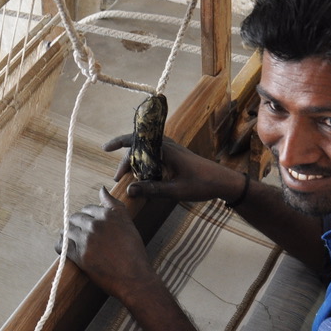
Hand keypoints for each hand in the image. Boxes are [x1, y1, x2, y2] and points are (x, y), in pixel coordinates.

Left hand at [64, 187, 156, 298]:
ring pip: (67, 230)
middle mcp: (96, 225)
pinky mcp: (80, 256)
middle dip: (76, 225)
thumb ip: (113, 204)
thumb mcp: (127, 223)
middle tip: (82, 235)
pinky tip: (66, 249)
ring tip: (74, 241)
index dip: (88, 217)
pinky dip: (61, 246)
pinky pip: (62, 246)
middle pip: (75, 218)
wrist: (134, 278)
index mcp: (108, 215)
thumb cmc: (134, 252)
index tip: (90, 225)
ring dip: (68, 235)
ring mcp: (86, 240)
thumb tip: (102, 189)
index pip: (88, 209)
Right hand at [105, 135, 245, 204]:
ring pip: (146, 152)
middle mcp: (168, 146)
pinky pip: (154, 155)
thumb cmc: (203, 184)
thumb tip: (129, 190)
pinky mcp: (176, 156)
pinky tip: (143, 175)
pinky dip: (145, 163)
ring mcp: (172, 150)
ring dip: (135, 162)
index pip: (137, 140)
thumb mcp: (176, 190)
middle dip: (126, 161)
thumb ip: (152, 189)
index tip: (105, 148)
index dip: (119, 142)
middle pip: (139, 148)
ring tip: (128, 178)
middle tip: (118, 179)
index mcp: (166, 149)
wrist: (224, 182)